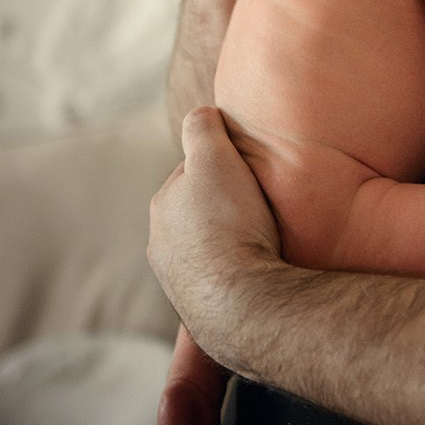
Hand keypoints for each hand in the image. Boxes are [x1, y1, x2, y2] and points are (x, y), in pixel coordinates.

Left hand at [148, 108, 282, 364]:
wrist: (243, 302)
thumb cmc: (230, 225)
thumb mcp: (215, 158)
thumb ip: (203, 127)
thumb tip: (201, 113)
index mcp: (163, 206)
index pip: (193, 173)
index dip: (223, 167)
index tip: (248, 172)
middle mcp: (162, 245)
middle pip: (199, 212)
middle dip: (223, 207)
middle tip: (259, 206)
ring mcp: (180, 282)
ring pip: (208, 247)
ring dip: (229, 242)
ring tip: (262, 240)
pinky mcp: (202, 311)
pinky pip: (220, 279)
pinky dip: (234, 272)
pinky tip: (257, 270)